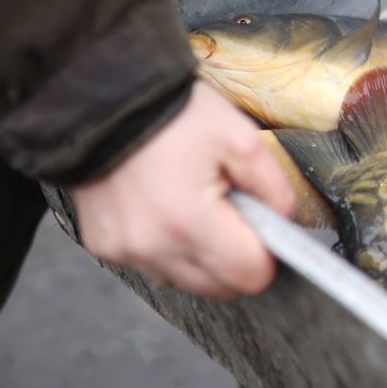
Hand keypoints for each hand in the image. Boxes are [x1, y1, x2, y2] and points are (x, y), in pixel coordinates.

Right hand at [74, 80, 296, 300]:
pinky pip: (155, 266)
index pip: (250, 277)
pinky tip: (165, 208)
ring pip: (188, 281)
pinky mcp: (105, 247)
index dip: (265, 252)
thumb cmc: (177, 115)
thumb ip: (275, 187)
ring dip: (201, 255)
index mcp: (190, 223)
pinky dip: (169, 247)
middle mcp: (153, 248)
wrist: (106, 99)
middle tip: (228, 209)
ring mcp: (124, 252)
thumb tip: (282, 222)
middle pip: (221, 288)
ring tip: (193, 204)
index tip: (260, 223)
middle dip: (235, 256)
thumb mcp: (242, 138)